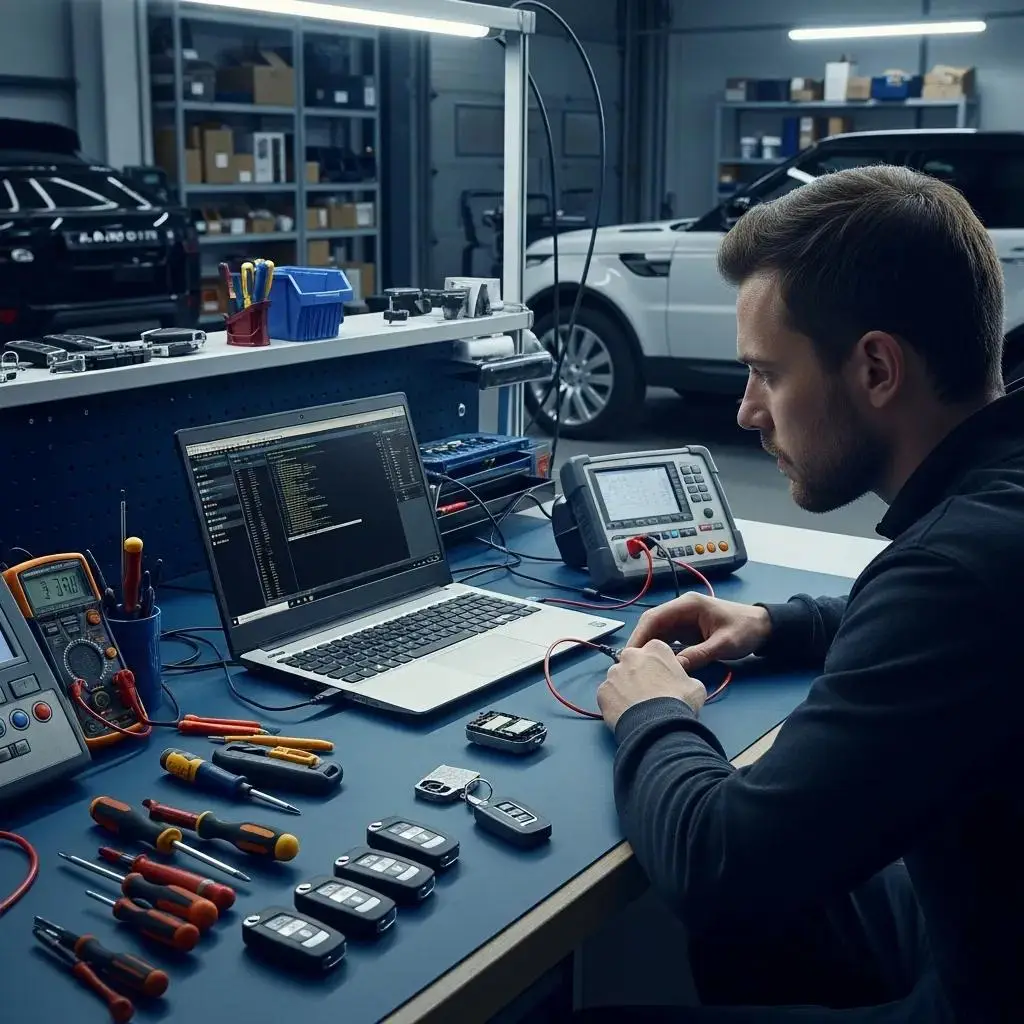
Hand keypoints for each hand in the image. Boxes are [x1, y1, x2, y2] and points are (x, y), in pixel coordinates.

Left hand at [597, 640, 706, 729]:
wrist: (657, 725)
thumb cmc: (679, 702)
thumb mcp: (695, 686)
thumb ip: (685, 678)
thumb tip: (682, 683)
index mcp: (655, 649)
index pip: (655, 651)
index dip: (659, 666)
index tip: (662, 679)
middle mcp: (631, 655)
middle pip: (633, 661)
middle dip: (638, 673)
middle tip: (648, 693)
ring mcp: (613, 672)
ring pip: (618, 677)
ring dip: (625, 688)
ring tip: (636, 706)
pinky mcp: (602, 690)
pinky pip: (608, 694)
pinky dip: (615, 702)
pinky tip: (625, 713)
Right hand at [627, 594, 771, 671]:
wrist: (763, 627)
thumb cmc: (745, 629)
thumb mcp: (724, 643)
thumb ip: (700, 654)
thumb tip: (675, 668)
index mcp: (688, 605)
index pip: (655, 616)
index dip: (640, 634)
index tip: (630, 653)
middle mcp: (681, 610)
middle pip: (652, 624)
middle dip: (639, 642)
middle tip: (628, 663)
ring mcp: (682, 620)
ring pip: (657, 633)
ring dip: (647, 648)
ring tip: (637, 667)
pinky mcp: (686, 631)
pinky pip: (667, 640)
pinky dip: (659, 651)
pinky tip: (653, 665)